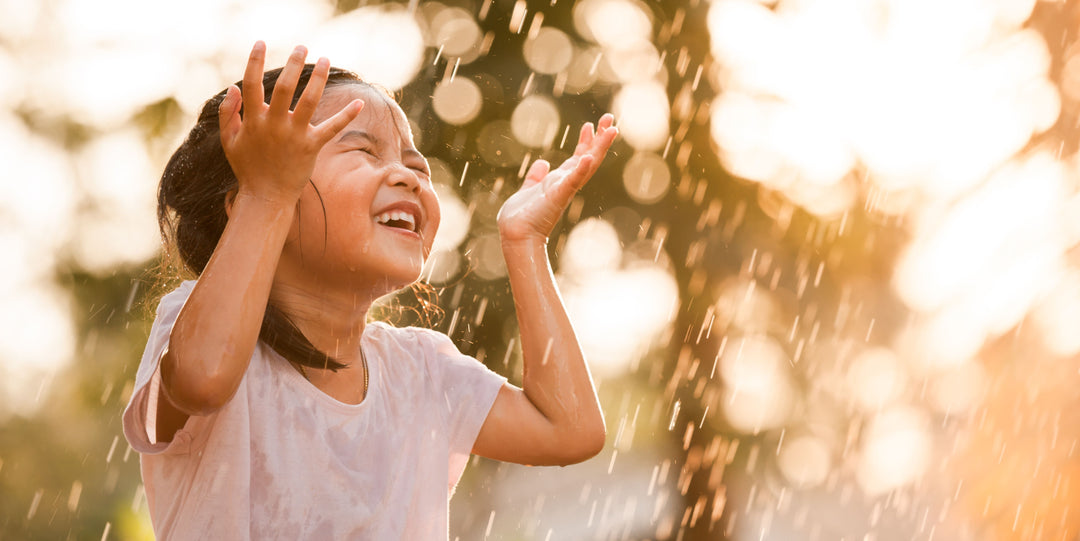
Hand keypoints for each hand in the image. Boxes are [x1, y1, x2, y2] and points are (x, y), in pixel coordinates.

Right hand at [218, 42, 362, 204]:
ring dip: (318, 79)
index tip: (261, 43)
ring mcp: (294, 136)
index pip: (252, 84)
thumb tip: (234, 87)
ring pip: (309, 101)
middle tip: (302, 46)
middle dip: (293, 64)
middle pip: (285, 87)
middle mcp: (274, 125)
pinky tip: (359, 102)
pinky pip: (332, 128)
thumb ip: (228, 114)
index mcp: (253, 121)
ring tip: (325, 60)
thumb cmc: (247, 168)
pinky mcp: (311, 147)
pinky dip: (346, 115)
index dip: (254, 62)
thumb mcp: (230, 141)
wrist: (266, 197)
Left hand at [497, 114, 617, 243]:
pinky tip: (587, 157)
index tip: (590, 125)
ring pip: (587, 165)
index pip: (577, 157)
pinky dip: (581, 169)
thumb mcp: (529, 189)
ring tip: (611, 130)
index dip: (585, 141)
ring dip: (599, 147)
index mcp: (559, 181)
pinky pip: (572, 181)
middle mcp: (566, 184)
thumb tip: (542, 163)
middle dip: (599, 138)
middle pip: (588, 157)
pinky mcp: (558, 195)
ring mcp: (564, 189)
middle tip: (610, 118)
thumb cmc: (522, 217)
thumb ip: (536, 176)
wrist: (516, 235)